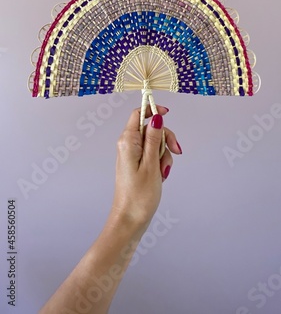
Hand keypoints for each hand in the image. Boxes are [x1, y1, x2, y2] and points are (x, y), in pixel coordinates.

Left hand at [110, 104, 181, 231]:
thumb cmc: (139, 195)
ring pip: (155, 142)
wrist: (130, 220)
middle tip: (175, 152)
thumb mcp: (152, 164)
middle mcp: (127, 144)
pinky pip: (153, 155)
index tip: (168, 113)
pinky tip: (161, 176)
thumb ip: (154, 138)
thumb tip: (157, 117)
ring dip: (164, 154)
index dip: (153, 110)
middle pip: (152, 128)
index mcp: (128, 141)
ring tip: (163, 172)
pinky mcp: (137, 163)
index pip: (138, 114)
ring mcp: (132, 154)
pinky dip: (160, 162)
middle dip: (166, 138)